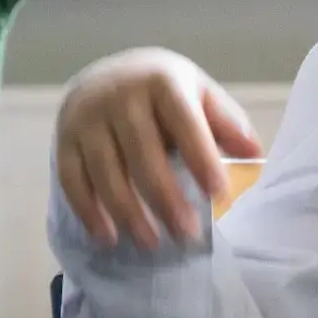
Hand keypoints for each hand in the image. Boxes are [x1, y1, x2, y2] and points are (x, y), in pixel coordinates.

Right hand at [55, 47, 262, 249]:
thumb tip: (254, 154)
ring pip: (107, 173)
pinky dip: (89, 212)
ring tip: (152, 243)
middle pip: (143, 154)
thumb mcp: (197, 94)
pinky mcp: (63, 140)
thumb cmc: (164, 94)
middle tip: (186, 234)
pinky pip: (72, 181)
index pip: (185, 122)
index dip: (201, 158)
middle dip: (165, 198)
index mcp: (163, 81)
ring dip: (129, 213)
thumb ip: (225, 123)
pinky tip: (108, 237)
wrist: (105, 75)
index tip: (219, 193)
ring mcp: (87, 118)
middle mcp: (121, 96)